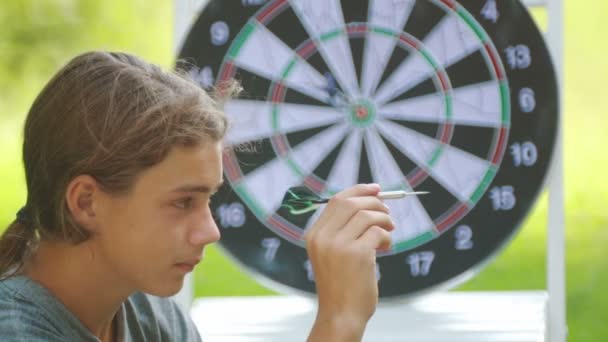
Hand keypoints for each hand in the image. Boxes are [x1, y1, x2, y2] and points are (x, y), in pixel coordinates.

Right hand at [306, 184, 393, 340]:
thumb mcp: (332, 253)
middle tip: (388, 212)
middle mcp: (323, 237)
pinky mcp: (356, 254)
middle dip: (374, 202)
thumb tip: (370, 201)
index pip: (337, 200)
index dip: (359, 190)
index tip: (377, 189)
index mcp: (314, 234)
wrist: (341, 314)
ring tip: (389, 232)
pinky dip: (387, 236)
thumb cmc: (341, 284)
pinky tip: (386, 247)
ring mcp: (338, 245)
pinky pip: (377, 231)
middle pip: (351, 203)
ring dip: (384, 220)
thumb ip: (342, 229)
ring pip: (367, 215)